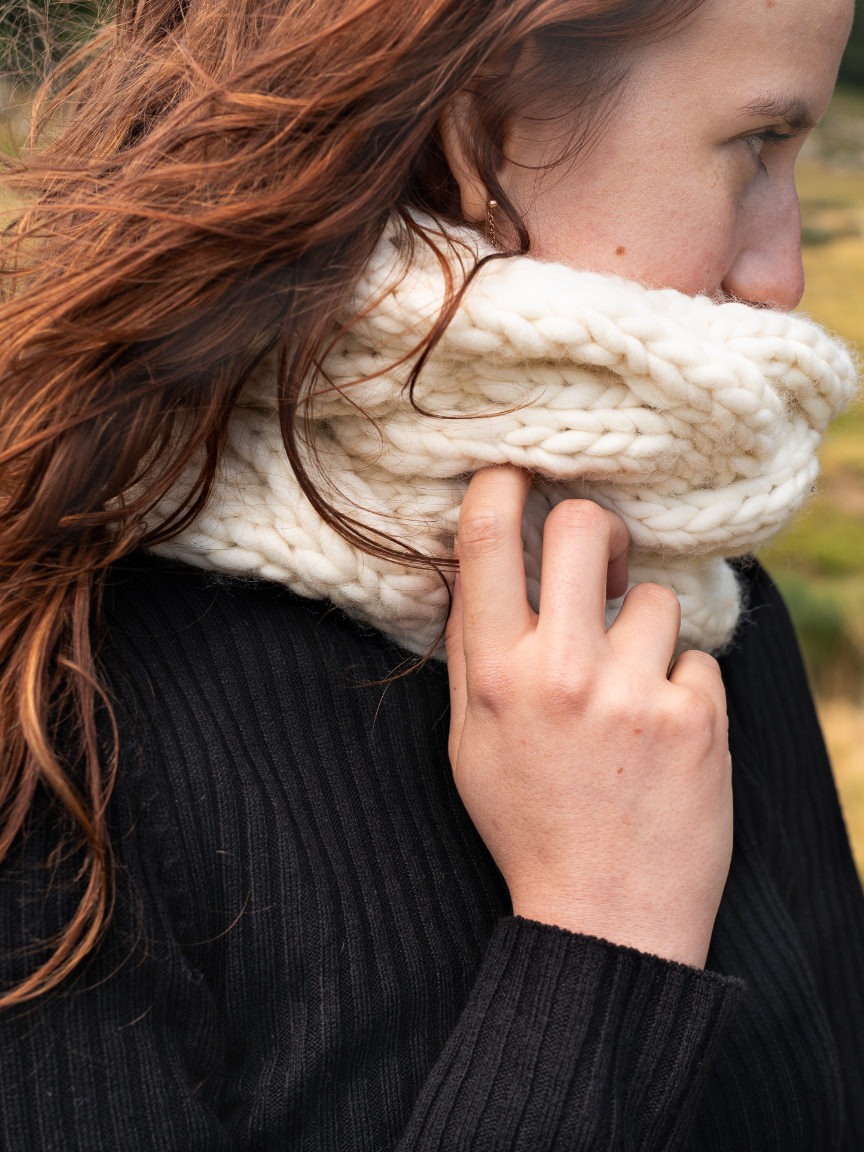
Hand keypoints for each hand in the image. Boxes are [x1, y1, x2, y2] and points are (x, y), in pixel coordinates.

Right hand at [446, 466, 732, 967]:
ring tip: (632, 692)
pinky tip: (664, 735)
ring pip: (652, 595)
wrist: (606, 916)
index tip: (516, 473)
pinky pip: (696, 656)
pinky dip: (682, 686)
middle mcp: (562, 672)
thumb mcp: (469, 744)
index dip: (500, 483)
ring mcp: (635, 692)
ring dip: (644, 632)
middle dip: (593, 528)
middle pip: (582, 526)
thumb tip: (475, 569)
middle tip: (598, 559)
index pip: (486, 540)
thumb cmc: (529, 824)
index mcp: (495, 675)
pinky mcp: (698, 716)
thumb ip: (470, 654)